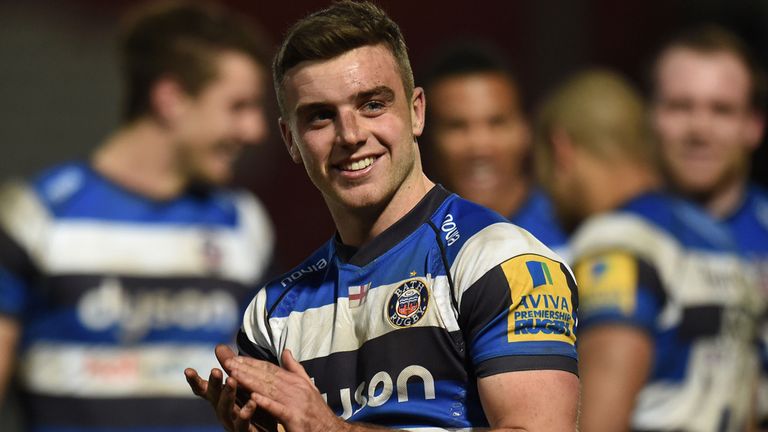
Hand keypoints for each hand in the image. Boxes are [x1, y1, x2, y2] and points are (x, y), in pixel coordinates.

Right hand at [184, 345, 261, 431]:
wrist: (267, 431)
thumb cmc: (251, 405)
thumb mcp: (240, 384)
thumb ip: (230, 367)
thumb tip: (218, 345)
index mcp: (220, 399)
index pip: (205, 389)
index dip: (195, 381)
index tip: (187, 370)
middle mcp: (223, 411)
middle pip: (214, 397)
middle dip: (214, 383)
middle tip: (215, 370)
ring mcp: (232, 423)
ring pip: (226, 410)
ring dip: (228, 395)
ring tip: (232, 381)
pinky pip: (244, 425)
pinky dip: (247, 413)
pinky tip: (252, 403)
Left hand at [226, 349, 344, 431]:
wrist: (333, 431)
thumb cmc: (318, 412)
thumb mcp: (308, 387)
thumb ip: (295, 369)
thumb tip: (286, 351)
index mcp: (296, 381)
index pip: (270, 368)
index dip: (251, 362)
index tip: (234, 358)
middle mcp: (296, 388)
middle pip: (266, 376)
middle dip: (246, 368)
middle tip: (227, 362)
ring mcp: (296, 403)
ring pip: (269, 389)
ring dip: (250, 381)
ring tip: (234, 375)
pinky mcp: (296, 418)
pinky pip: (278, 409)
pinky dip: (266, 403)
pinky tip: (253, 398)